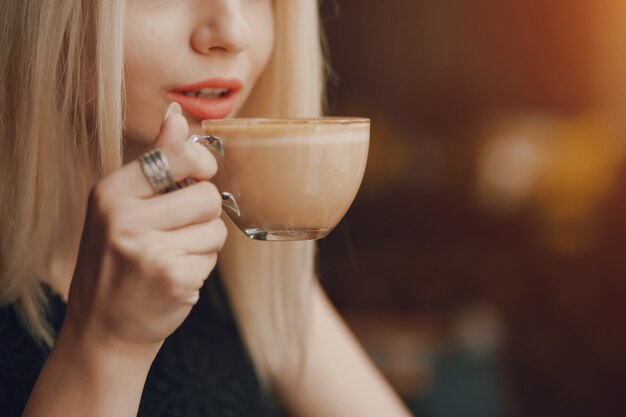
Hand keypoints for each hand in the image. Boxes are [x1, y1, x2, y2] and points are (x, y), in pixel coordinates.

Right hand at [62, 104, 226, 353]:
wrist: (103, 327)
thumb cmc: (117, 260)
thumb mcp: (121, 206)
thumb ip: (155, 160)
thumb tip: (177, 116)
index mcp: (112, 192)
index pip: (179, 155)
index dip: (202, 164)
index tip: (200, 175)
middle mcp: (125, 218)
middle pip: (208, 195)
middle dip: (204, 214)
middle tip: (180, 231)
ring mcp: (148, 249)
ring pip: (216, 227)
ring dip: (204, 243)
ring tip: (174, 255)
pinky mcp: (173, 277)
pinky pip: (213, 257)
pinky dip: (201, 267)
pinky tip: (175, 277)